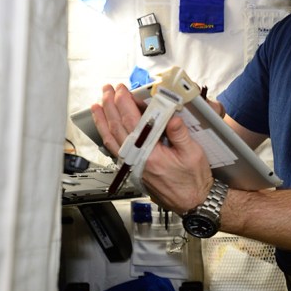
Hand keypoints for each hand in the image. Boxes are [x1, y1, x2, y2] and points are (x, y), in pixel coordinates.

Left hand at [90, 83, 212, 212]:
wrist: (192, 201)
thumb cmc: (193, 180)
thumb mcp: (192, 153)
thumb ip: (179, 133)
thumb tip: (171, 116)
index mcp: (151, 154)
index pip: (133, 122)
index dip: (125, 103)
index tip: (122, 90)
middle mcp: (137, 160)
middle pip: (117, 128)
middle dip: (110, 106)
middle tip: (108, 90)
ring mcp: (133, 165)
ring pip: (111, 139)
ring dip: (103, 121)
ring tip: (97, 106)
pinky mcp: (134, 169)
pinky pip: (114, 150)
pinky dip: (107, 137)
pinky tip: (105, 129)